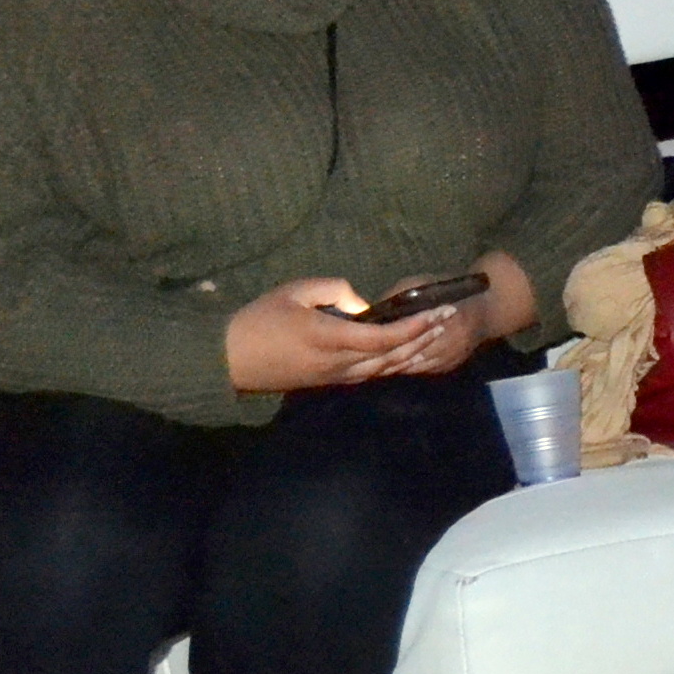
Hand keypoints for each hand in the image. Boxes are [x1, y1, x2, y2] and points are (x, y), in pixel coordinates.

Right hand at [225, 277, 457, 394]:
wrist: (225, 361)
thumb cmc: (258, 321)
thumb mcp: (294, 292)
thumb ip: (334, 291)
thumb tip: (362, 303)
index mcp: (331, 339)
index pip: (385, 338)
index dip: (414, 327)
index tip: (436, 312)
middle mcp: (339, 363)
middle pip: (392, 357)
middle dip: (423, 339)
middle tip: (448, 321)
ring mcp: (333, 377)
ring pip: (383, 370)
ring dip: (411, 354)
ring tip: (435, 336)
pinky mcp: (327, 382)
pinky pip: (368, 376)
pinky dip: (392, 365)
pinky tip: (405, 355)